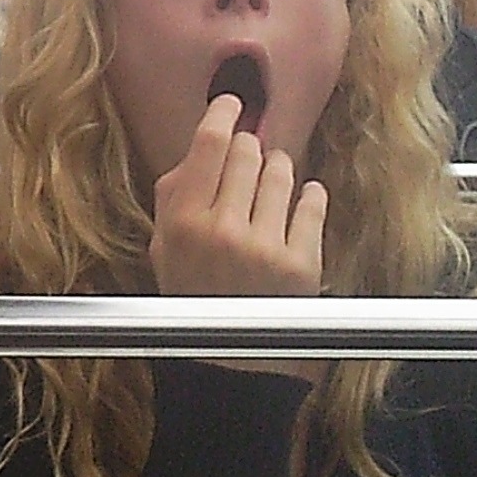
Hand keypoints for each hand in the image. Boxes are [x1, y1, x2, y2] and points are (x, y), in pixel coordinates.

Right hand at [150, 93, 328, 378]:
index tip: (231, 104)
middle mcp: (223, 230)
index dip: (222, 115)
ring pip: (282, 173)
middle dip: (249, 148)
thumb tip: (202, 146)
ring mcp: (266, 247)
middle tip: (248, 156)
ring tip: (272, 183)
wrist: (228, 372)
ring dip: (279, 170)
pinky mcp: (304, 264)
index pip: (207, 146)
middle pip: (246, 153)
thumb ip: (174, 197)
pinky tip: (301, 200)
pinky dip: (309, 196)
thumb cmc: (193, 306)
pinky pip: (313, 203)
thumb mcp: (162, 250)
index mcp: (181, 225)